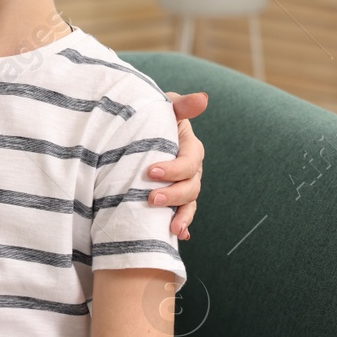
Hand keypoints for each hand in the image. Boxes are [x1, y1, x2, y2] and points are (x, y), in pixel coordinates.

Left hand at [153, 91, 207, 239]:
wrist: (133, 133)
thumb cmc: (149, 117)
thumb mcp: (163, 108)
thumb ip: (180, 105)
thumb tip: (203, 99)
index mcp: (189, 148)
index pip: (189, 162)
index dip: (174, 169)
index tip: (150, 172)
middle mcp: (190, 170)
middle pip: (191, 187)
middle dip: (174, 195)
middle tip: (151, 199)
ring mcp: (182, 187)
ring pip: (188, 205)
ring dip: (182, 217)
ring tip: (172, 229)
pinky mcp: (171, 200)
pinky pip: (180, 216)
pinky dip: (182, 226)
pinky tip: (179, 237)